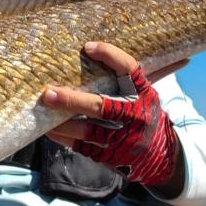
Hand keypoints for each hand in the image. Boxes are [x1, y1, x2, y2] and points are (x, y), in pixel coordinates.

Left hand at [42, 41, 183, 191]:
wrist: (163, 157)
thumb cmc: (145, 116)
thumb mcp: (144, 96)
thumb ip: (128, 80)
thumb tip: (100, 54)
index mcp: (144, 93)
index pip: (129, 69)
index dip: (109, 55)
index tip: (87, 47)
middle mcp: (136, 115)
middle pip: (100, 106)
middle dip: (71, 100)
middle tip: (48, 93)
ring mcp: (124, 139)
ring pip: (87, 130)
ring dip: (62, 123)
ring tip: (42, 112)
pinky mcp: (113, 156)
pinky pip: (83, 147)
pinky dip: (65, 138)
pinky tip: (50, 130)